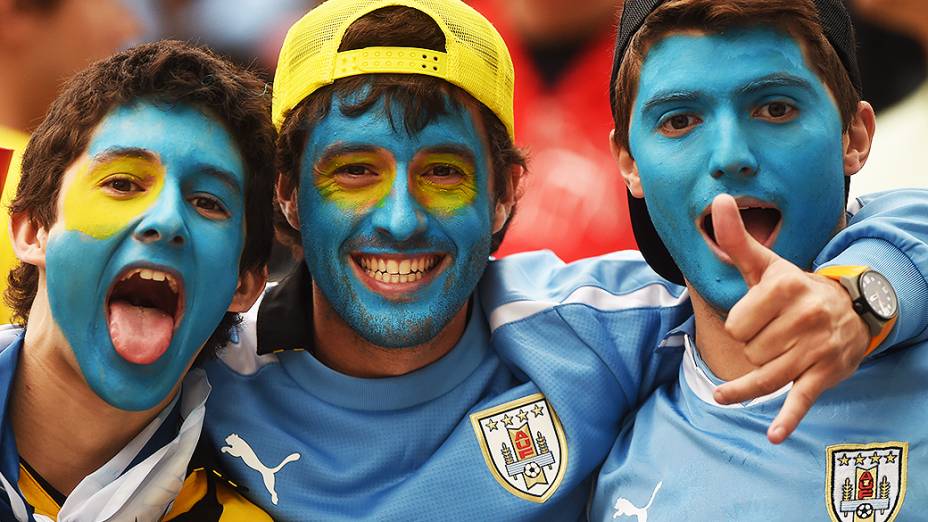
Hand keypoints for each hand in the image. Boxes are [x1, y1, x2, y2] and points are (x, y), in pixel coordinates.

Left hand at [708, 194, 869, 443]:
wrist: (850, 310)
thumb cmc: (793, 290)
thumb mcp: (765, 266)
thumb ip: (736, 239)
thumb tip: (716, 200)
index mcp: (785, 287)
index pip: (734, 322)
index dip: (739, 323)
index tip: (757, 315)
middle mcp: (804, 316)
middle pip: (747, 350)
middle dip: (752, 346)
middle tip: (774, 332)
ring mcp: (815, 348)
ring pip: (762, 375)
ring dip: (755, 376)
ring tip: (759, 368)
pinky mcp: (824, 374)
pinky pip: (800, 399)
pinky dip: (787, 420)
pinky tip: (774, 437)